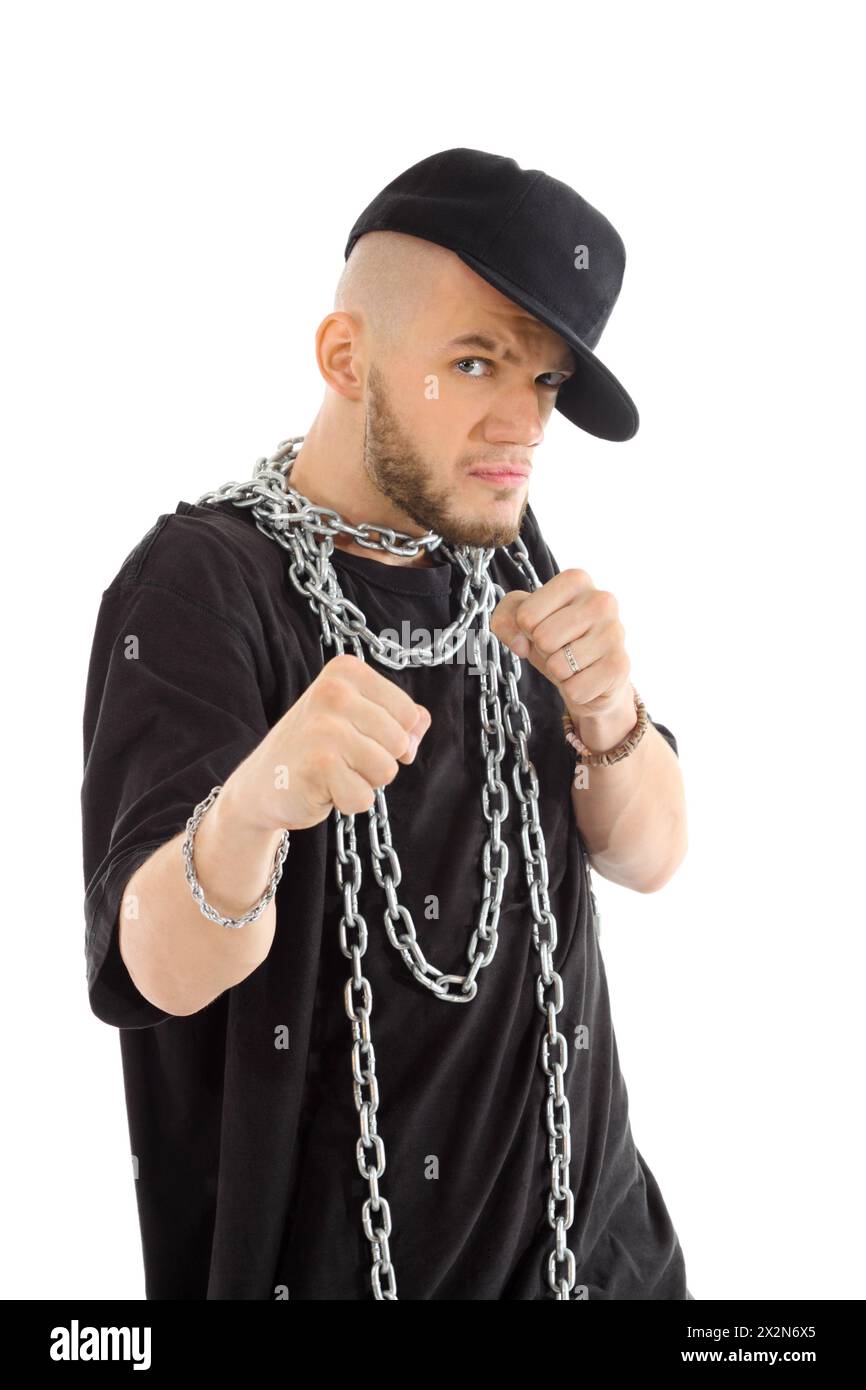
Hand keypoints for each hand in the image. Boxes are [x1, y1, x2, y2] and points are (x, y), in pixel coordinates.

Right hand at [226, 653, 431, 831]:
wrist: (261, 785)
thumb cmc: (315, 750)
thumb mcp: (356, 719)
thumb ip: (398, 716)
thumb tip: (421, 723)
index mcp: (346, 671)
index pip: (410, 715)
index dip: (394, 738)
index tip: (358, 738)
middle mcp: (334, 691)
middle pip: (400, 743)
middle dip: (378, 761)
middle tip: (341, 759)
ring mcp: (324, 727)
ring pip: (387, 770)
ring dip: (364, 782)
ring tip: (332, 772)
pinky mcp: (318, 764)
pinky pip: (364, 797)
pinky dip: (348, 802)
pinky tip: (321, 788)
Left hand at [490, 568, 632, 722]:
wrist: (593, 676)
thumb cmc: (557, 641)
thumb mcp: (523, 621)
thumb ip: (505, 618)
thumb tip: (520, 642)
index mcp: (576, 580)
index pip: (526, 615)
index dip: (527, 630)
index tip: (545, 627)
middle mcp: (602, 600)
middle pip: (543, 638)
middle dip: (544, 651)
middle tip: (561, 648)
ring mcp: (615, 631)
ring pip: (558, 666)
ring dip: (559, 672)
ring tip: (574, 662)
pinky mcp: (620, 665)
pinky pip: (575, 689)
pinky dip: (574, 690)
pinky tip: (587, 677)